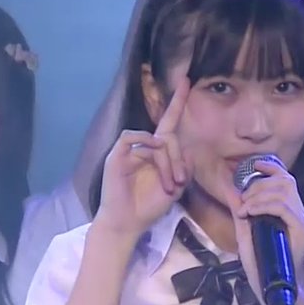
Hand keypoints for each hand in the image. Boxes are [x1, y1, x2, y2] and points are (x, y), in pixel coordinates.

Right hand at [94, 77, 191, 240]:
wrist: (128, 223)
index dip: (177, 102)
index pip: (169, 122)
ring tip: (170, 183)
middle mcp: (143, 147)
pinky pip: (131, 137)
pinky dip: (145, 141)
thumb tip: (188, 151)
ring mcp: (129, 150)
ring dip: (167, 161)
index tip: (186, 81)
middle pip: (169, 136)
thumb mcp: (176, 188)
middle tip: (181, 181)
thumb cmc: (149, 207)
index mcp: (157, 152)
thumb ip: (185, 168)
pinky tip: (153, 152)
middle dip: (178, 158)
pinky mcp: (116, 156)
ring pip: (155, 140)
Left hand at [225, 158, 303, 304]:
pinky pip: (285, 207)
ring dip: (259, 195)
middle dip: (259, 184)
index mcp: (289, 211)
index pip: (285, 179)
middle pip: (285, 181)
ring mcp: (303, 221)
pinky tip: (251, 213)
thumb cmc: (261, 266)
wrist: (271, 291)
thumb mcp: (245, 233)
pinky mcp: (302, 230)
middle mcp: (300, 213)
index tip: (252, 167)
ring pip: (284, 191)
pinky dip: (265, 205)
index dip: (270, 168)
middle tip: (243, 202)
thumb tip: (230, 189)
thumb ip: (241, 212)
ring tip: (245, 209)